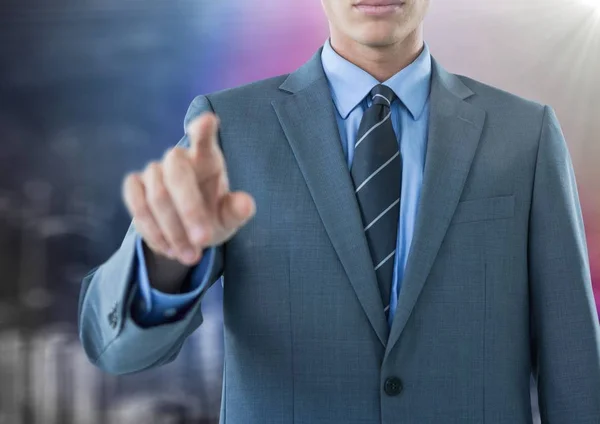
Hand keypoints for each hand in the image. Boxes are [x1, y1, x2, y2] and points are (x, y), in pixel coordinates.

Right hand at [122, 112, 255, 265]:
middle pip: (177, 175)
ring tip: (190, 256)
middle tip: (204, 242)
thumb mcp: (230, 218)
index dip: (203, 129)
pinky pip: (138, 207)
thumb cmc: (213, 215)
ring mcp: (154, 171)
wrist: (186, 231)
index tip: (208, 121)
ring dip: (173, 231)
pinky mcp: (135, 186)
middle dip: (190, 211)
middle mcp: (178, 159)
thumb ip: (237, 210)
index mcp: (207, 158)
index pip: (204, 137)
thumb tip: (247, 204)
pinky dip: (153, 232)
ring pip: (156, 197)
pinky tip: (169, 250)